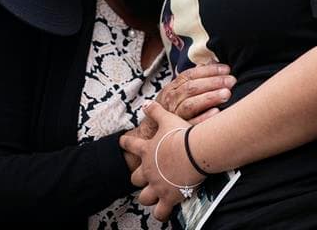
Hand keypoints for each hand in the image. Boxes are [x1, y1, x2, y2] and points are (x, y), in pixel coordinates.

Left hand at [121, 102, 204, 221]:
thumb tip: (145, 102)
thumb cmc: (182, 135)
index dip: (126, 143)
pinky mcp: (168, 198)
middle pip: (135, 179)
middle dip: (138, 178)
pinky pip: (160, 213)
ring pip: (144, 198)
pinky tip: (163, 213)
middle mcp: (148, 171)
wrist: (195, 151)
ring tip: (153, 197)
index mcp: (146, 151)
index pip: (130, 145)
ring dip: (148, 197)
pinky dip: (161, 214)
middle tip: (144, 177)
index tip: (122, 141)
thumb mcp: (167, 118)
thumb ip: (155, 110)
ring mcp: (157, 186)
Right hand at [156, 64, 233, 124]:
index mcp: (173, 87)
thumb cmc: (171, 108)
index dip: (209, 71)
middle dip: (213, 82)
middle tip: (231, 81)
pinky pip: (192, 123)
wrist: (152, 133)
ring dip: (210, 97)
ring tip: (227, 94)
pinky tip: (217, 112)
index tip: (226, 69)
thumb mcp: (177, 91)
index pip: (190, 74)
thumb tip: (212, 61)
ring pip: (191, 104)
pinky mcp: (177, 130)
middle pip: (192, 88)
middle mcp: (172, 99)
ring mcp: (173, 115)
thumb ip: (194, 77)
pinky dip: (204, 118)